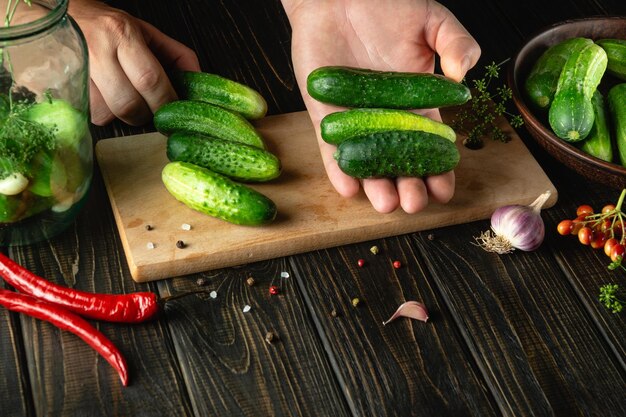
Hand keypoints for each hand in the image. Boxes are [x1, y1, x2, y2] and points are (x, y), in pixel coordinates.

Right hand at [68, 0, 199, 125]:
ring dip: (121, 116)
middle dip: (145, 115)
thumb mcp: (146, 32)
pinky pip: (88, 114)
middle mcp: (96, 50)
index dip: (165, 102)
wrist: (59, 15)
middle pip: (128, 104)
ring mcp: (74, 70)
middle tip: (150, 111)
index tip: (174, 110)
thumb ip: (176, 55)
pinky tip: (103, 97)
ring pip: (106, 114)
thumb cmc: (108, 26)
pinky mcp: (60, 86)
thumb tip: (199, 81)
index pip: (150, 80)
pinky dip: (102, 113)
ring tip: (124, 99)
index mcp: (121, 33)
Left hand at [282, 0, 479, 212]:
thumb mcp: (432, 20)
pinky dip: (337, 168)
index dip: (438, 169)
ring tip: (386, 203)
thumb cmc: (388, 4)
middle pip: (399, 161)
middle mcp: (386, 118)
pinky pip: (331, 146)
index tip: (444, 190)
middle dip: (409, 185)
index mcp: (416, 103)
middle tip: (414, 202)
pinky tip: (348, 188)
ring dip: (375, 185)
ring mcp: (355, 119)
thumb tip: (462, 77)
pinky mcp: (324, 114)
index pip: (429, 145)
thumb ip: (457, 43)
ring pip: (367, 161)